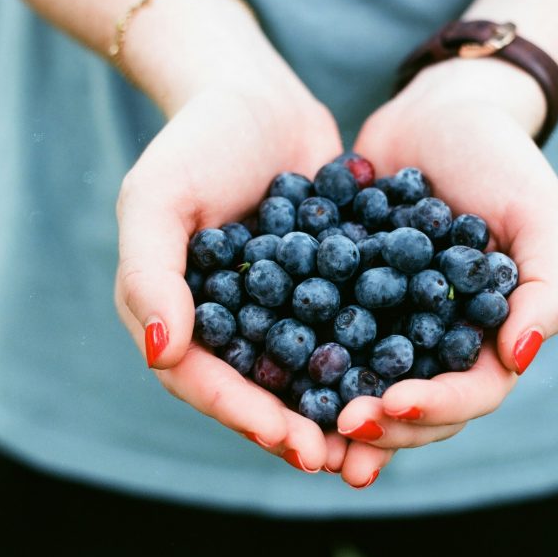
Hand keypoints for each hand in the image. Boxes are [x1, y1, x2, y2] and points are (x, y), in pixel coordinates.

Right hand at [114, 80, 348, 473]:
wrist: (256, 95)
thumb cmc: (195, 141)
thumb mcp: (157, 198)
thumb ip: (149, 274)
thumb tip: (162, 355)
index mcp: (178, 315)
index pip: (204, 380)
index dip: (245, 416)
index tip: (291, 443)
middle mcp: (227, 323)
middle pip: (257, 390)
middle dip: (296, 428)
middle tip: (338, 461)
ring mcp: (278, 308)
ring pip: (304, 372)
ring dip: (336, 408)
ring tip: (376, 439)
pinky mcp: (324, 288)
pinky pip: (344, 331)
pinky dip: (370, 357)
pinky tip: (409, 378)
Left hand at [328, 58, 557, 483]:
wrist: (437, 111)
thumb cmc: (500, 158)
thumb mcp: (540, 213)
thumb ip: (549, 287)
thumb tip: (520, 358)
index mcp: (491, 335)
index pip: (472, 393)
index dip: (437, 407)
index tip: (395, 404)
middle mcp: (440, 341)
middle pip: (416, 406)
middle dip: (382, 424)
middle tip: (342, 424)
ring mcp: (390, 324)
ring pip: (367, 385)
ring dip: (339, 414)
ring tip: (305, 431)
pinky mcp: (345, 299)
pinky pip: (323, 338)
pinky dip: (302, 363)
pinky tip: (269, 376)